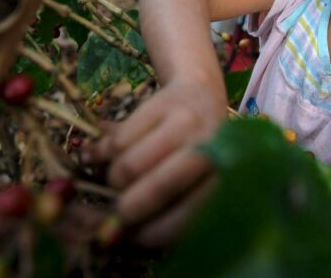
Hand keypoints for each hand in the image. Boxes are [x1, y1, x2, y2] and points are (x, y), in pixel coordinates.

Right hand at [82, 81, 226, 244]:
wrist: (200, 91)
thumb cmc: (194, 150)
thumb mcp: (192, 181)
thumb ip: (167, 207)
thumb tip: (118, 236)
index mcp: (222, 177)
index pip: (187, 217)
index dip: (154, 233)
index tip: (136, 238)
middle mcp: (211, 149)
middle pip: (159, 189)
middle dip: (128, 209)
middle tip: (118, 212)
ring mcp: (188, 124)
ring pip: (130, 166)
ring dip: (115, 179)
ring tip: (121, 177)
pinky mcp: (163, 103)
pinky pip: (119, 141)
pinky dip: (108, 152)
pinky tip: (117, 151)